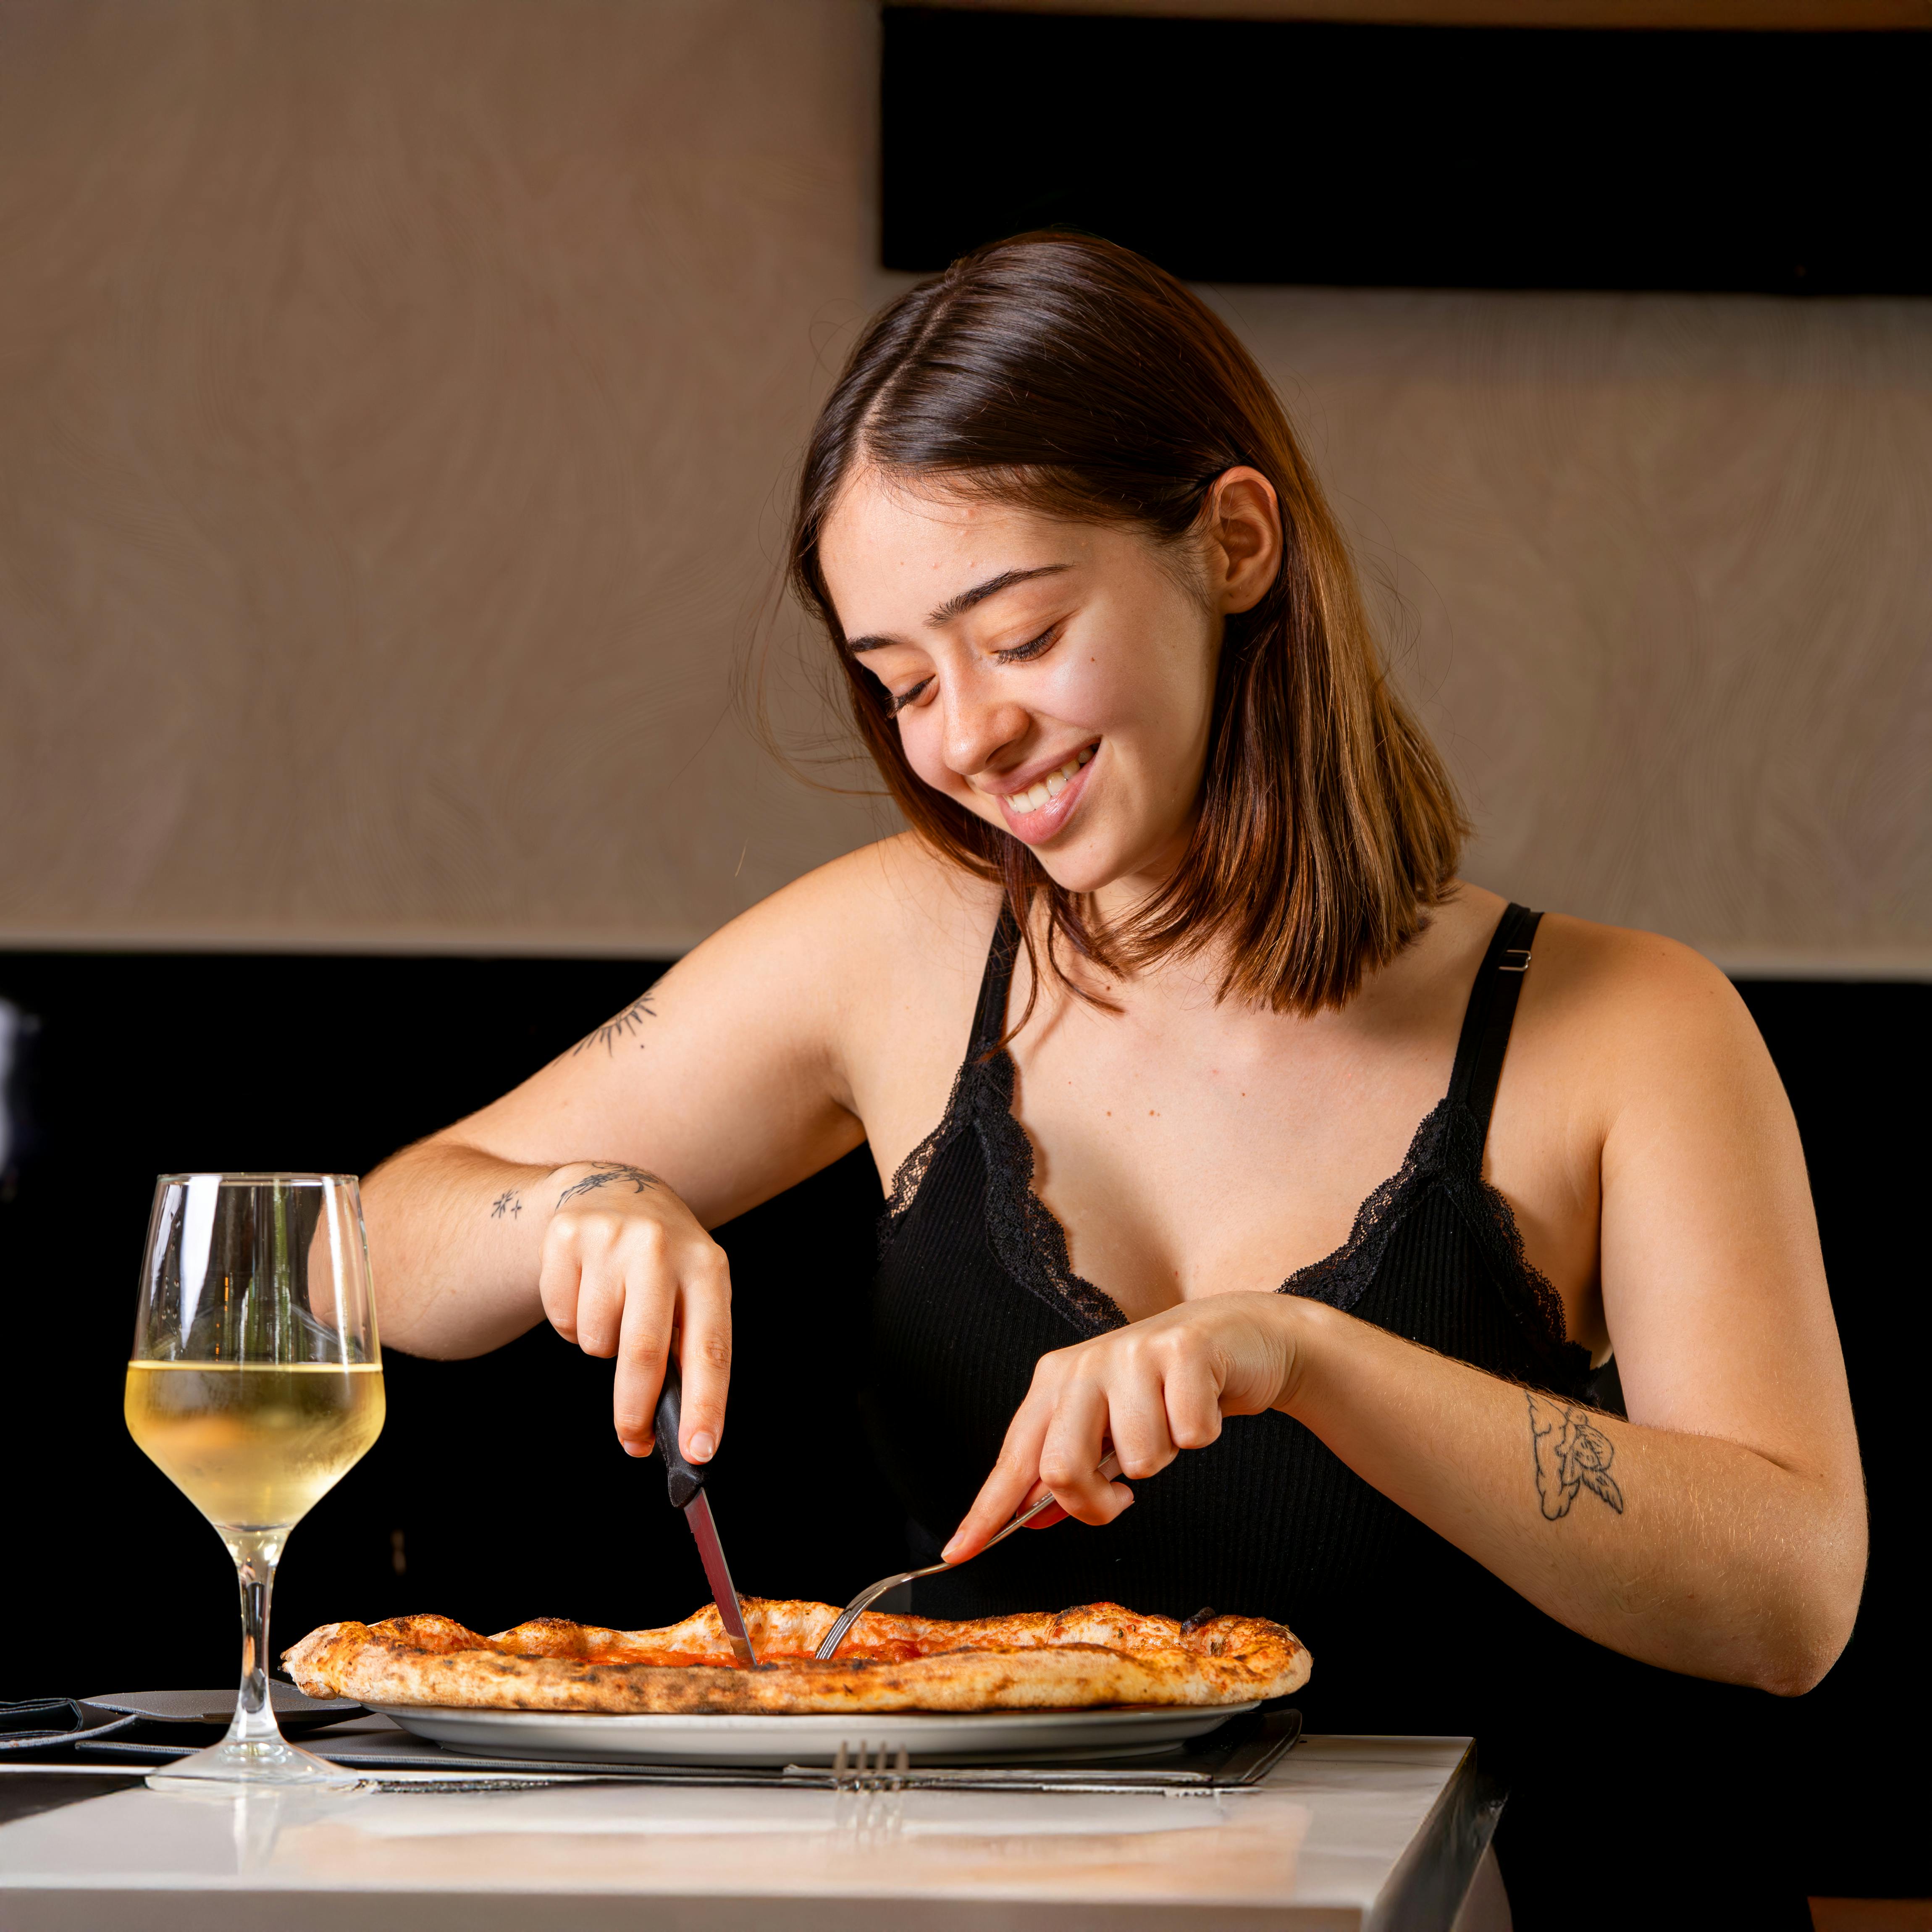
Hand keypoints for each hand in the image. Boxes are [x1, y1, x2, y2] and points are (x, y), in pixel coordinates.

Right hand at [537, 1162, 730, 1462]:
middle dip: (636, 1410)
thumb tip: (683, 1426)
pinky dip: (571, 1322)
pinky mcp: (566, 1237)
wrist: (612, 1189)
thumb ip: (689, 1347)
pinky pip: (561, 1319)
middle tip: (634, 1440)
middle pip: (643, 1352)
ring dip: (601, 1346)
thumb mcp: (692, 1288)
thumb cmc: (662, 1261)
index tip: (700, 1451)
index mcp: (707, 1266)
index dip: (706, 1404)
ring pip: (595, 1340)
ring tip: (613, 1309)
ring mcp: (611, 1238)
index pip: (710, 1347)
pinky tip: (586, 1289)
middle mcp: (661, 1247)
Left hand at [942, 1292, 1304, 1560]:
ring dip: (1164, 1456)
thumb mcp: (1109, 1425)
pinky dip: (1202, 1432)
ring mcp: (1133, 1353)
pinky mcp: (1184, 1350)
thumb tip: (1033, 1517)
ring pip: (1139, 1460)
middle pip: (1062, 1467)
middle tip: (1122, 1496)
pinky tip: (1201, 1403)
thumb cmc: (1164, 1389)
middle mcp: (1085, 1364)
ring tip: (1169, 1421)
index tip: (957, 1553)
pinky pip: (1190, 1435)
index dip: (986, 1512)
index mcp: (1054, 1383)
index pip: (1013, 1460)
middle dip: (1096, 1502)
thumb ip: (1071, 1468)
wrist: (1235, 1335)